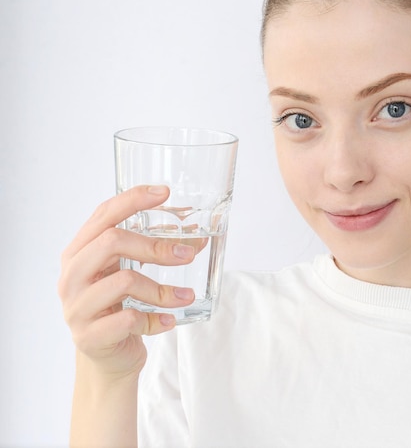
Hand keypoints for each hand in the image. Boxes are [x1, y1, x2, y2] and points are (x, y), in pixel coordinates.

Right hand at [58, 185, 195, 378]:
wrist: (106, 359)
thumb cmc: (118, 307)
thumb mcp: (129, 272)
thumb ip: (152, 250)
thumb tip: (198, 238)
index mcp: (79, 252)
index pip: (103, 215)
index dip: (133, 199)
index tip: (164, 192)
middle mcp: (72, 275)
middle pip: (111, 242)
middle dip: (155, 246)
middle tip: (187, 255)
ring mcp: (76, 306)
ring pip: (124, 281)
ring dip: (162, 290)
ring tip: (186, 297)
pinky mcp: (89, 336)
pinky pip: (129, 319)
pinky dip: (155, 319)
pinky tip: (168, 321)